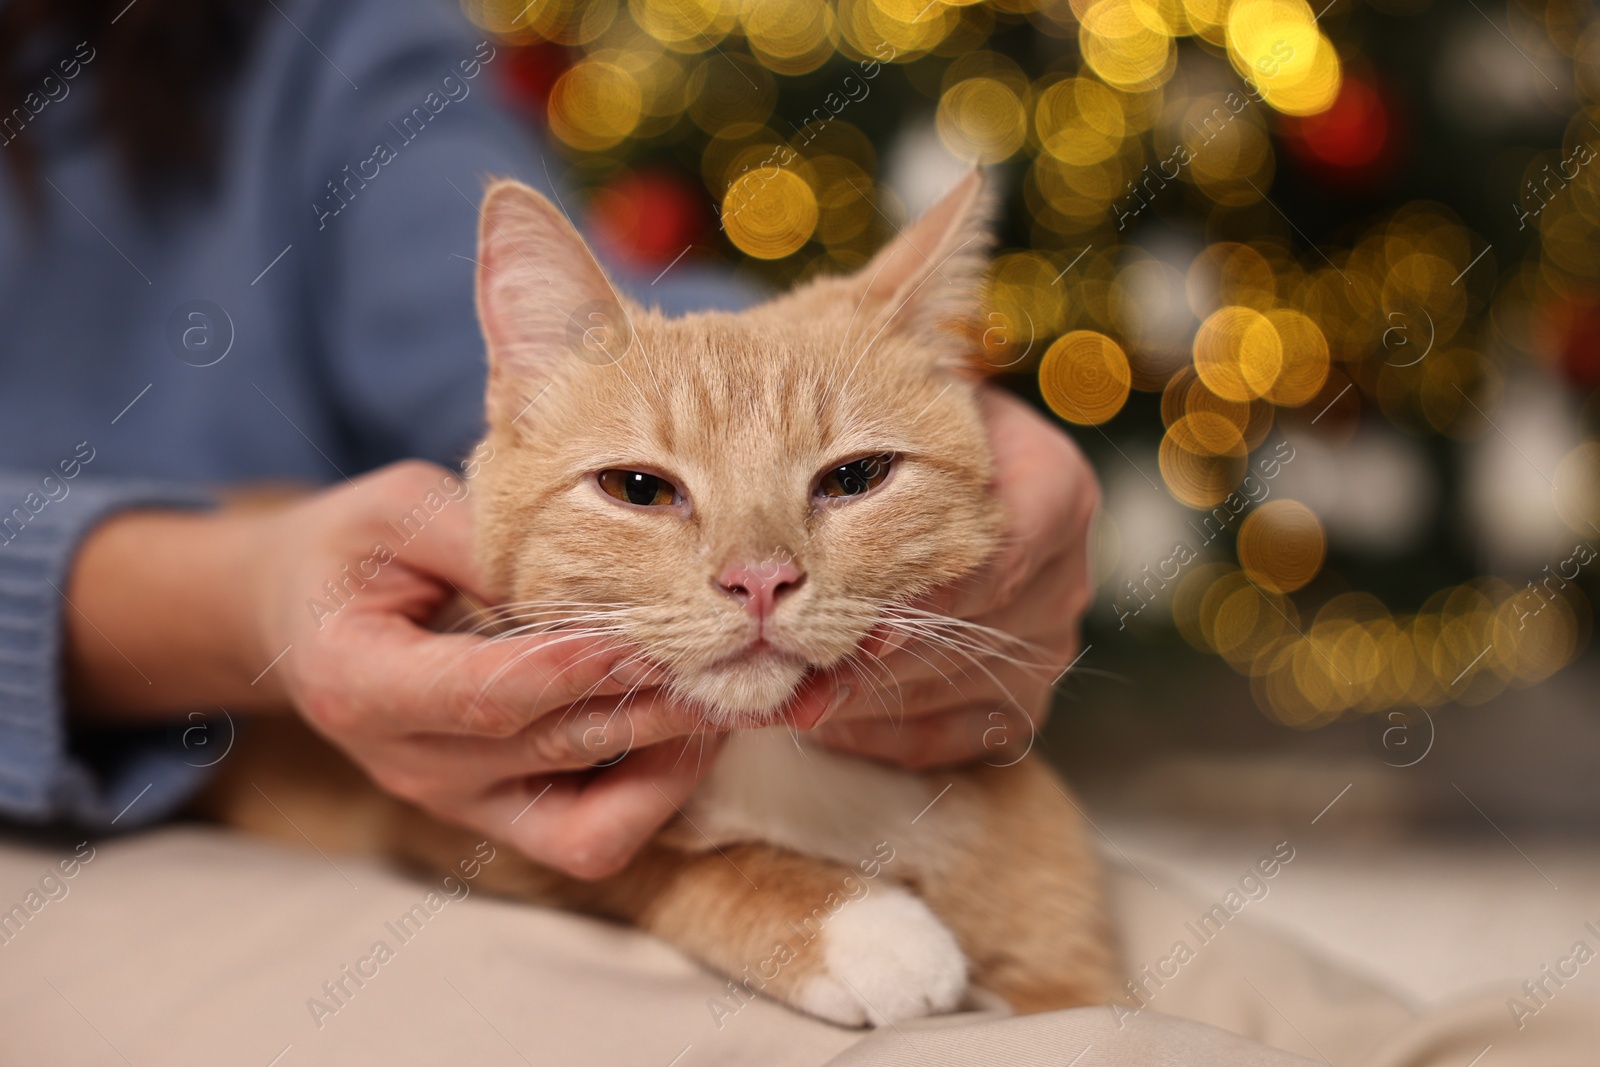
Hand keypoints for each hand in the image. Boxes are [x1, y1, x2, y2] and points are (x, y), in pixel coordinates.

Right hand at [67, 461, 721, 879]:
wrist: (305, 618)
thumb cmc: (354, 552)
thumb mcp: (399, 511)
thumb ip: (485, 538)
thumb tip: (604, 548)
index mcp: (361, 681)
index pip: (484, 695)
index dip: (576, 670)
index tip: (654, 634)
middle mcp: (411, 762)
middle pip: (557, 747)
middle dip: (664, 704)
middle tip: (752, 657)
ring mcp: (457, 801)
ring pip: (591, 813)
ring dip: (677, 754)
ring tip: (747, 690)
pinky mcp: (499, 815)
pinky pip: (592, 835)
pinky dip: (656, 792)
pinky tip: (698, 724)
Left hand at [800, 387, 1099, 768]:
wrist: (943, 475)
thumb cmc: (911, 438)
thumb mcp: (902, 414)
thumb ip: (870, 447)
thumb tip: (803, 499)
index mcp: (1056, 489)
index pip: (1001, 560)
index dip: (933, 601)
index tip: (865, 631)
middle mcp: (1065, 575)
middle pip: (969, 635)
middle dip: (870, 657)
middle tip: (784, 671)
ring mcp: (1049, 646)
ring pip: (947, 690)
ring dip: (859, 699)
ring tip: (777, 691)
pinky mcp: (1021, 703)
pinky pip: (948, 738)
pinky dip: (878, 735)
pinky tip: (822, 717)